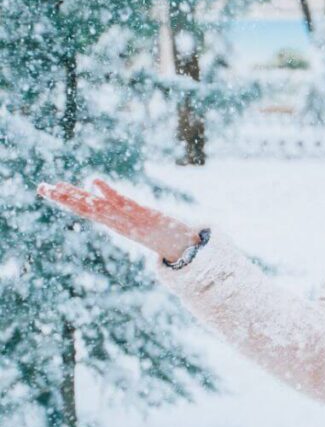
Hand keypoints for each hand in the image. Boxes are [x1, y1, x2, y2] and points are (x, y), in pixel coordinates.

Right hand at [37, 178, 201, 262]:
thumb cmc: (162, 231)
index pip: (85, 208)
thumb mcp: (140, 218)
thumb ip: (124, 208)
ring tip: (57, 186)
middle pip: (85, 208)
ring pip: (97, 207)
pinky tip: (94, 180)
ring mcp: (128, 219)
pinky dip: (108, 192)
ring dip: (77, 197)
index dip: (65, 199)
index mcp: (115, 222)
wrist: (183, 246)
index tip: (44, 189)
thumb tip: (106, 191)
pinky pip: (123, 202)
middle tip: (40, 188)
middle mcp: (117, 222)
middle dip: (62, 198)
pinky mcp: (143, 215)